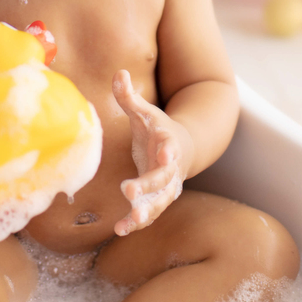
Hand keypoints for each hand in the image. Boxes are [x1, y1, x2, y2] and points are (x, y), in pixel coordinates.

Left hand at [111, 69, 186, 236]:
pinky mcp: (156, 199)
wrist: (182, 148)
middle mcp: (171, 168)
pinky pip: (148, 214)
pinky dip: (135, 223)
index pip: (172, 148)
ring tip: (131, 221)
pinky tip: (119, 230)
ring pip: (159, 202)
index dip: (169, 152)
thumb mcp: (144, 112)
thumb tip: (119, 72)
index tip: (166, 155)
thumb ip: (130, 96)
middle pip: (163, 180)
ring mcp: (166, 187)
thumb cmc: (158, 128)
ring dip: (145, 212)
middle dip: (148, 187)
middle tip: (129, 193)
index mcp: (168, 143)